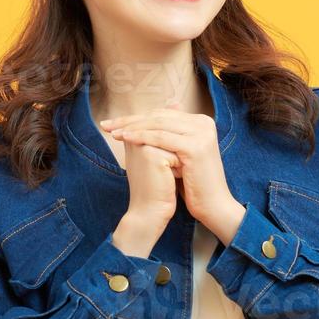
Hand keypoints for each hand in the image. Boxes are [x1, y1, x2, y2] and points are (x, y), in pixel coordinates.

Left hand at [100, 99, 238, 234]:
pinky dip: (141, 136)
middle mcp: (204, 123)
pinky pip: (161, 137)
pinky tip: (126, 138)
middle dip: (130, 120)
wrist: (212, 205)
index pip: (162, 114)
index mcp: (201, 121)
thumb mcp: (176, 154)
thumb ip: (165, 135)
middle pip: (159, 116)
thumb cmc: (191, 183)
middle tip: (107, 125)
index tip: (114, 124)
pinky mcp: (195, 146)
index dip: (137, 118)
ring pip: (159, 124)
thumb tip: (145, 124)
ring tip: (113, 132)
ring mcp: (201, 133)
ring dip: (132, 127)